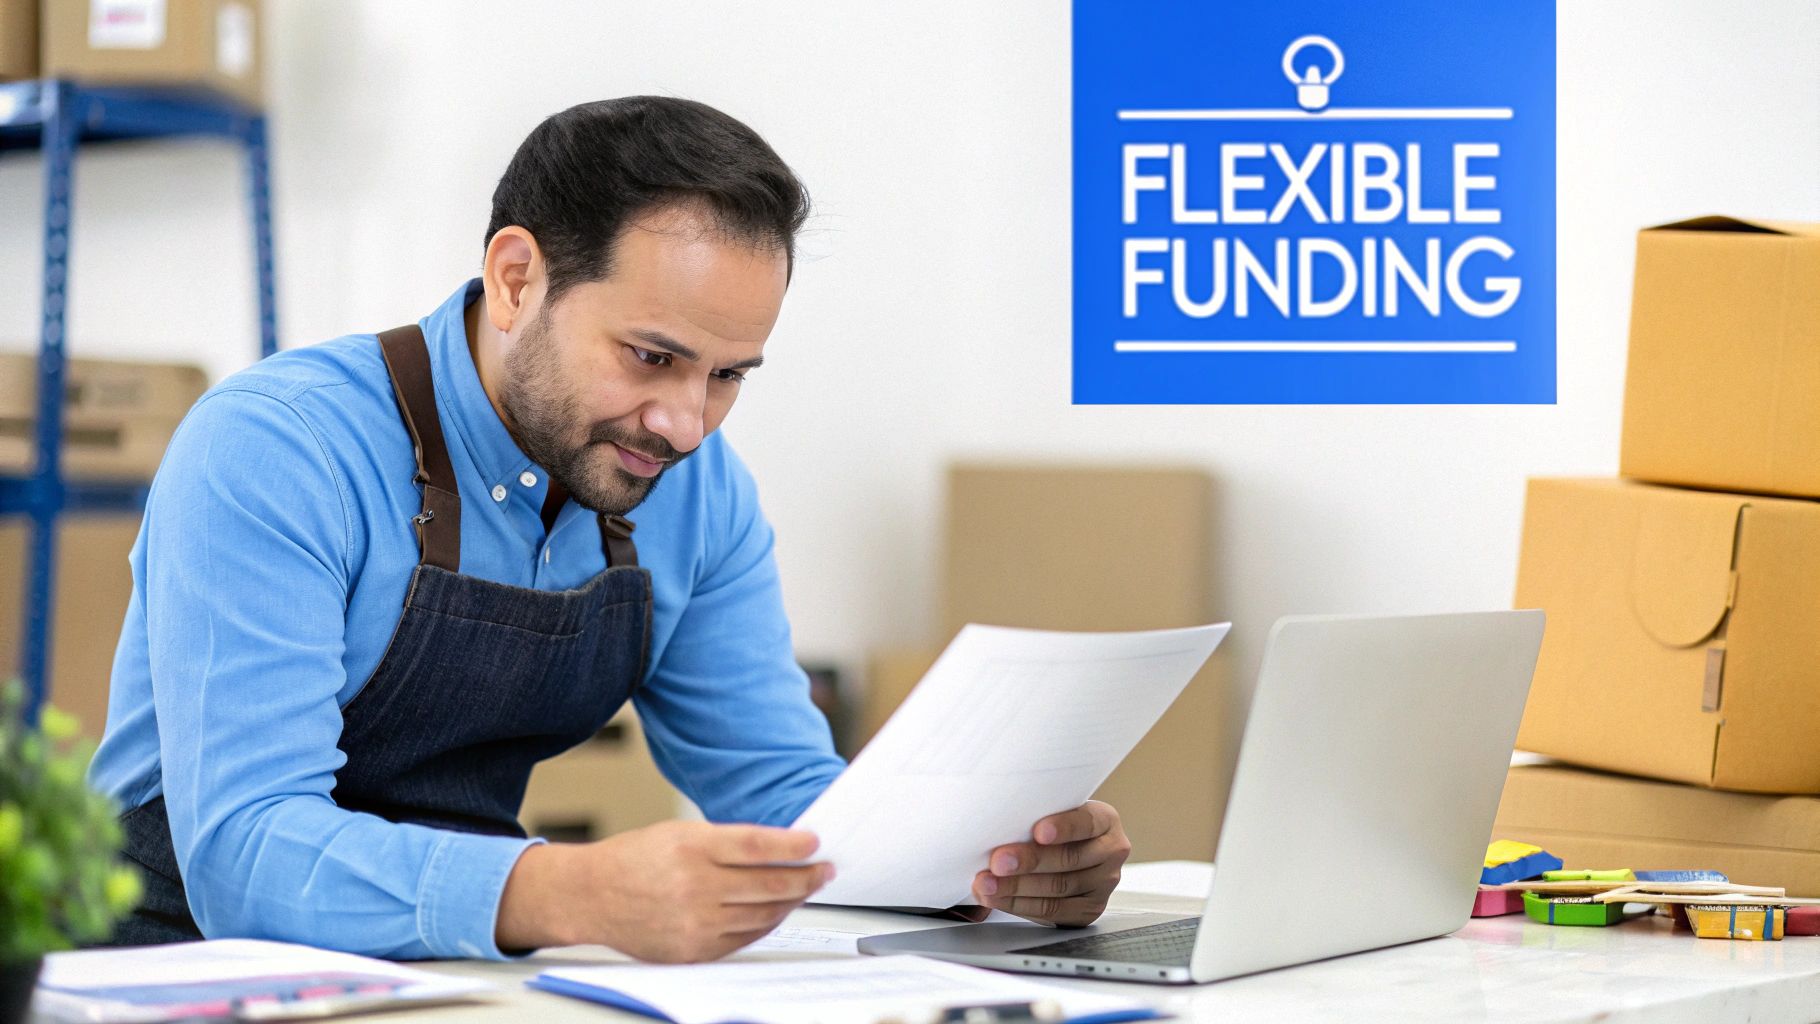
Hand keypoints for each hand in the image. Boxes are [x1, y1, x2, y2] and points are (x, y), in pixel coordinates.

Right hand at [495, 820, 831, 961]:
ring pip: (763, 914)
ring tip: (806, 888)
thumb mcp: (679, 833)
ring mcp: (695, 923)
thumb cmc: (636, 859)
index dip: (793, 845)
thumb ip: (726, 842)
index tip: (815, 842)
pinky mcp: (694, 951)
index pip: (758, 846)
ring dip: (791, 901)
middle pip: (768, 884)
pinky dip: (767, 923)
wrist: (591, 896)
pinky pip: (745, 938)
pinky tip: (777, 910)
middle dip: (805, 876)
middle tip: (824, 869)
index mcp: (692, 848)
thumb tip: (780, 848)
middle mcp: (695, 887)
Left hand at [970, 800, 1129, 926]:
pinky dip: (1021, 905)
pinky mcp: (1089, 909)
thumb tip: (997, 821)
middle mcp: (1110, 851)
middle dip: (1029, 861)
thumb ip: (1037, 814)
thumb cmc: (1052, 827)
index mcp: (1104, 820)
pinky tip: (1000, 899)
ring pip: (1059, 888)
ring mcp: (1103, 883)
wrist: (1066, 853)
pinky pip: (1054, 910)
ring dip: (1017, 887)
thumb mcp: (1052, 811)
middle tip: (998, 862)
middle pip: (1069, 858)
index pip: (1086, 822)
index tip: (1038, 831)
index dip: (1063, 827)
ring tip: (988, 884)